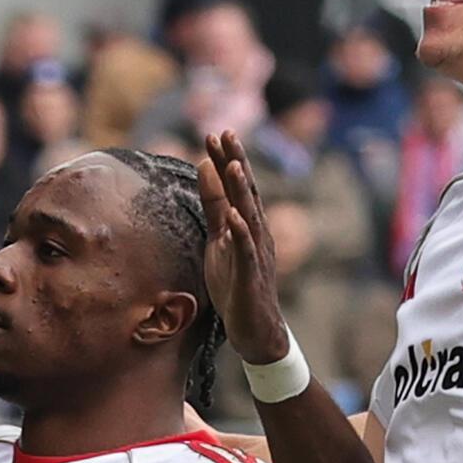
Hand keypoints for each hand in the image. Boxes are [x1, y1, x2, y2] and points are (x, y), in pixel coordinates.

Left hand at [195, 130, 290, 362]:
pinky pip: (247, 253)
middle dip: (236, 162)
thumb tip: (204, 168)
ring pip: (250, 217)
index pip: (238, 186)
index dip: (227, 159)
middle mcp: (257, 233)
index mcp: (247, 223)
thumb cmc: (235, 282)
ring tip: (233, 165)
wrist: (254, 329)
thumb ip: (213, 205)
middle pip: (247, 192)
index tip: (215, 133)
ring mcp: (256, 254)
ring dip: (242, 191)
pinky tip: (235, 217)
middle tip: (226, 133)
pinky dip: (241, 234)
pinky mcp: (251, 276)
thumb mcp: (217, 239)